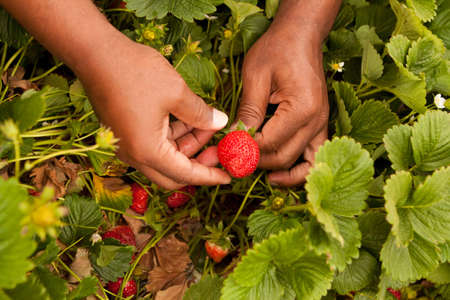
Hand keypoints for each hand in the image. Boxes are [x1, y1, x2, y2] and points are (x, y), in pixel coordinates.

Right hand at [79, 39, 230, 188]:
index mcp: (147, 151)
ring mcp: (126, 144)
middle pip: (172, 173)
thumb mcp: (176, 93)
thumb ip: (201, 114)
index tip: (228, 176)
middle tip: (219, 150)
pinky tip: (190, 118)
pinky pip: (153, 144)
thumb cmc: (135, 72)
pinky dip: (173, 136)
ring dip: (187, 145)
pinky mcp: (124, 132)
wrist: (94, 53)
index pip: (185, 174)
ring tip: (209, 125)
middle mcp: (134, 154)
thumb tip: (220, 123)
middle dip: (198, 163)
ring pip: (164, 157)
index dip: (209, 176)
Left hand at [237, 23, 328, 186]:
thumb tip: (233, 140)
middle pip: (282, 157)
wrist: (300, 37)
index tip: (222, 151)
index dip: (242, 150)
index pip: (268, 143)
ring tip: (252, 169)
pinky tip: (277, 173)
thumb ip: (248, 111)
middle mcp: (316, 122)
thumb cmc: (277, 50)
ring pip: (300, 164)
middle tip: (228, 160)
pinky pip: (312, 157)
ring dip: (276, 172)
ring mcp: (321, 125)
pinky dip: (297, 170)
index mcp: (301, 109)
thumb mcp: (255, 76)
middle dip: (253, 162)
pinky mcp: (318, 126)